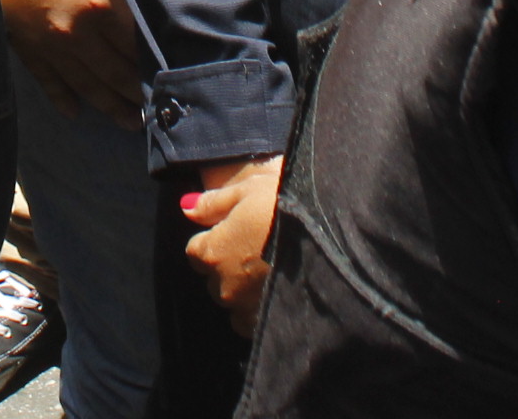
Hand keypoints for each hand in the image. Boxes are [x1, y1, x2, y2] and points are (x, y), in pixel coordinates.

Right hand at [0, 0, 146, 126]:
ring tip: (130, 122)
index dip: (157, 62)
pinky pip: (47, 79)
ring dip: (110, 105)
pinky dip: (62, 97)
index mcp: (99, 3)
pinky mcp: (24, 44)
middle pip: (116, 72)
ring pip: (85, 84)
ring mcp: (48, 43)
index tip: (175, 75)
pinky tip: (74, 112)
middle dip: (139, 93)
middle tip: (160, 111)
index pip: (137, 44)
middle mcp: (76, 32)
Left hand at [180, 154, 282, 335]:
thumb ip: (214, 203)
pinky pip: (254, 324)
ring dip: (244, 294)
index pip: (197, 252)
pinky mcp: (268, 326)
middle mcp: (223, 285)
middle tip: (258, 252)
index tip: (236, 233)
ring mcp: (246, 310)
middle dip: (229, 268)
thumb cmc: (285, 208)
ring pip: (234, 305)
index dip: (216, 241)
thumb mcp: (249, 191)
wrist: (331, 244)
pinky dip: (261, 313)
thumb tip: (186, 207)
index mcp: (212, 252)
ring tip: (271, 275)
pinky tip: (279, 295)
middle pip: (214, 279)